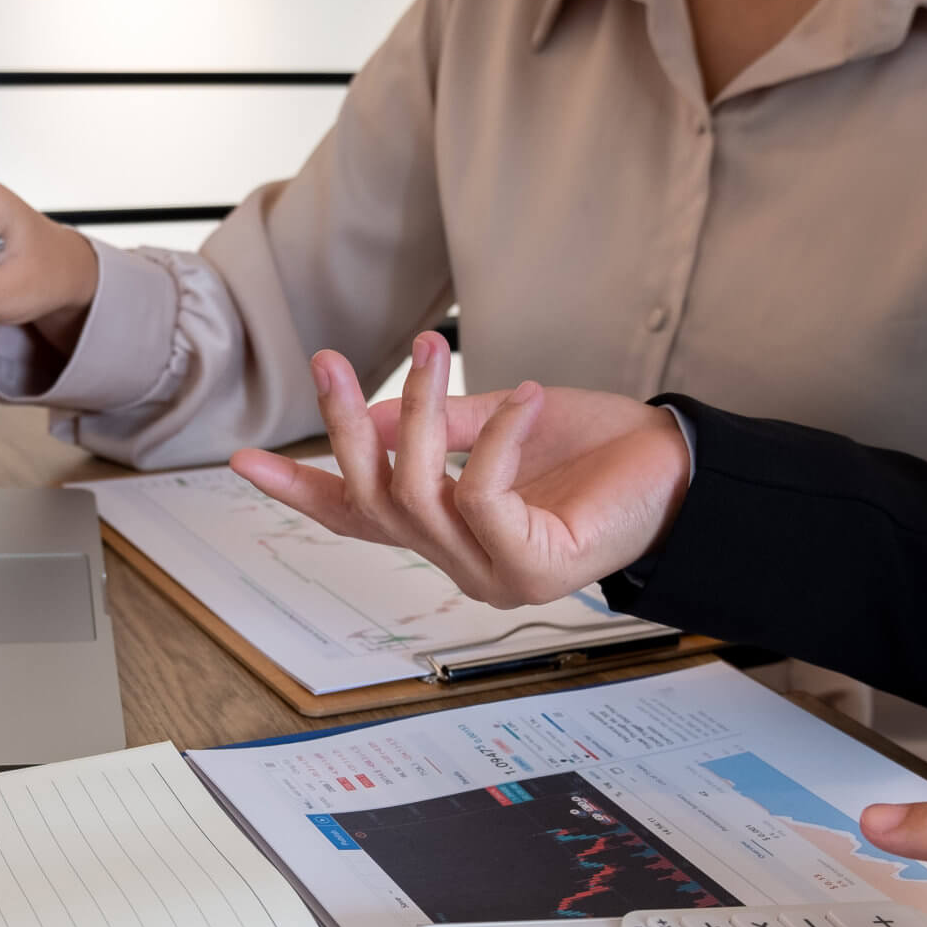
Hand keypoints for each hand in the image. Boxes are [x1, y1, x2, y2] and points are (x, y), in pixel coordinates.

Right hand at [227, 331, 691, 607]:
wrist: (685, 471)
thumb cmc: (599, 450)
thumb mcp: (499, 422)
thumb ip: (437, 426)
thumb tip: (371, 415)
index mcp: (448, 534)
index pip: (356, 519)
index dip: (300, 489)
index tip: (241, 461)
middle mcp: (461, 565)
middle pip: (373, 499)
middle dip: (345, 427)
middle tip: (331, 360)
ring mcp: (493, 575)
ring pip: (418, 494)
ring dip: (422, 415)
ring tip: (440, 351)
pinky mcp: (531, 568)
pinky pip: (482, 495)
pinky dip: (497, 438)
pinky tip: (523, 397)